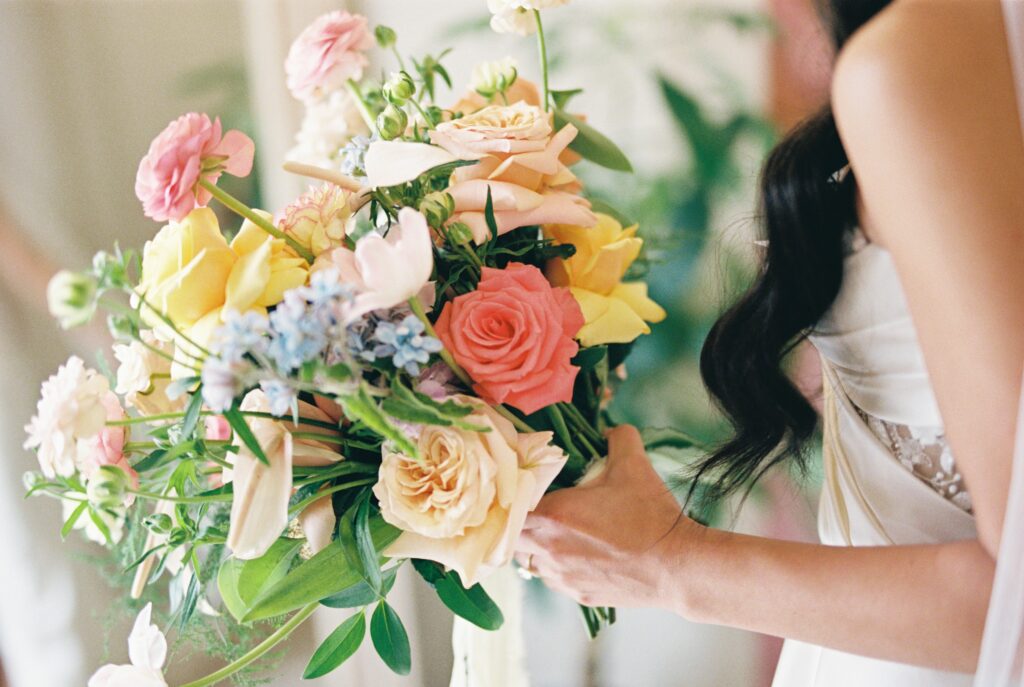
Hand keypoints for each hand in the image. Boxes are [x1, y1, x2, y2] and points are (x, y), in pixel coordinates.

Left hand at [515, 425, 699, 612]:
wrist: (676, 566)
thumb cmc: (650, 516)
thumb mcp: (634, 465)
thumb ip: (618, 437)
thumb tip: (610, 429)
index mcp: (553, 515)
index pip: (511, 509)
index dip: (514, 500)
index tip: (526, 492)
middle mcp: (549, 550)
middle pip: (513, 539)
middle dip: (521, 525)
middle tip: (539, 511)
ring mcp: (562, 577)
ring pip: (531, 563)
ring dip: (537, 548)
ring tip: (559, 534)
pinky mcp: (579, 596)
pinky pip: (553, 581)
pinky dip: (557, 568)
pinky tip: (579, 555)